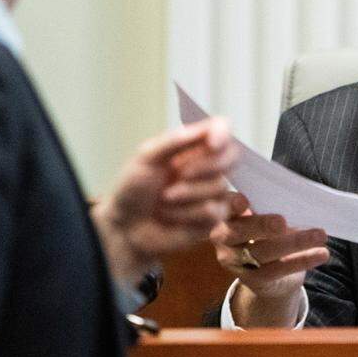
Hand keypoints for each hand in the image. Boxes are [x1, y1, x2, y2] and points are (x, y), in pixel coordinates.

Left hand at [93, 117, 236, 286]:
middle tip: (180, 173)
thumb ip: (173, 141)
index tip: (212, 143)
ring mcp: (211, 192)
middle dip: (207, 165)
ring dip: (187, 193)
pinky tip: (172, 215)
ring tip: (164, 199)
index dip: (223, 133)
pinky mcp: (212, 218)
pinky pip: (214, 211)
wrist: (125, 227)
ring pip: (219, 185)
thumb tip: (203, 130)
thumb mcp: (145, 158)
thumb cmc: (132, 189)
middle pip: (232, 156)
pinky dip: (188, 213)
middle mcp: (206, 166)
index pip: (220, 129)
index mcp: (192, 146)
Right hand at [211, 192, 328, 325]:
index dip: (230, 203)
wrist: (265, 274)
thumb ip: (267, 203)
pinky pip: (278, 270)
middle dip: (261, 225)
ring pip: (263, 252)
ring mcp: (235, 261)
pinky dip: (302, 260)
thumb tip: (295, 193)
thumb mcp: (261, 214)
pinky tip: (321, 253)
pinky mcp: (253, 279)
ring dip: (295, 242)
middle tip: (282, 221)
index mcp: (225, 214)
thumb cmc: (265, 231)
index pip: (224, 205)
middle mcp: (223, 238)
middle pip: (238, 231)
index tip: (244, 200)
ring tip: (320, 235)